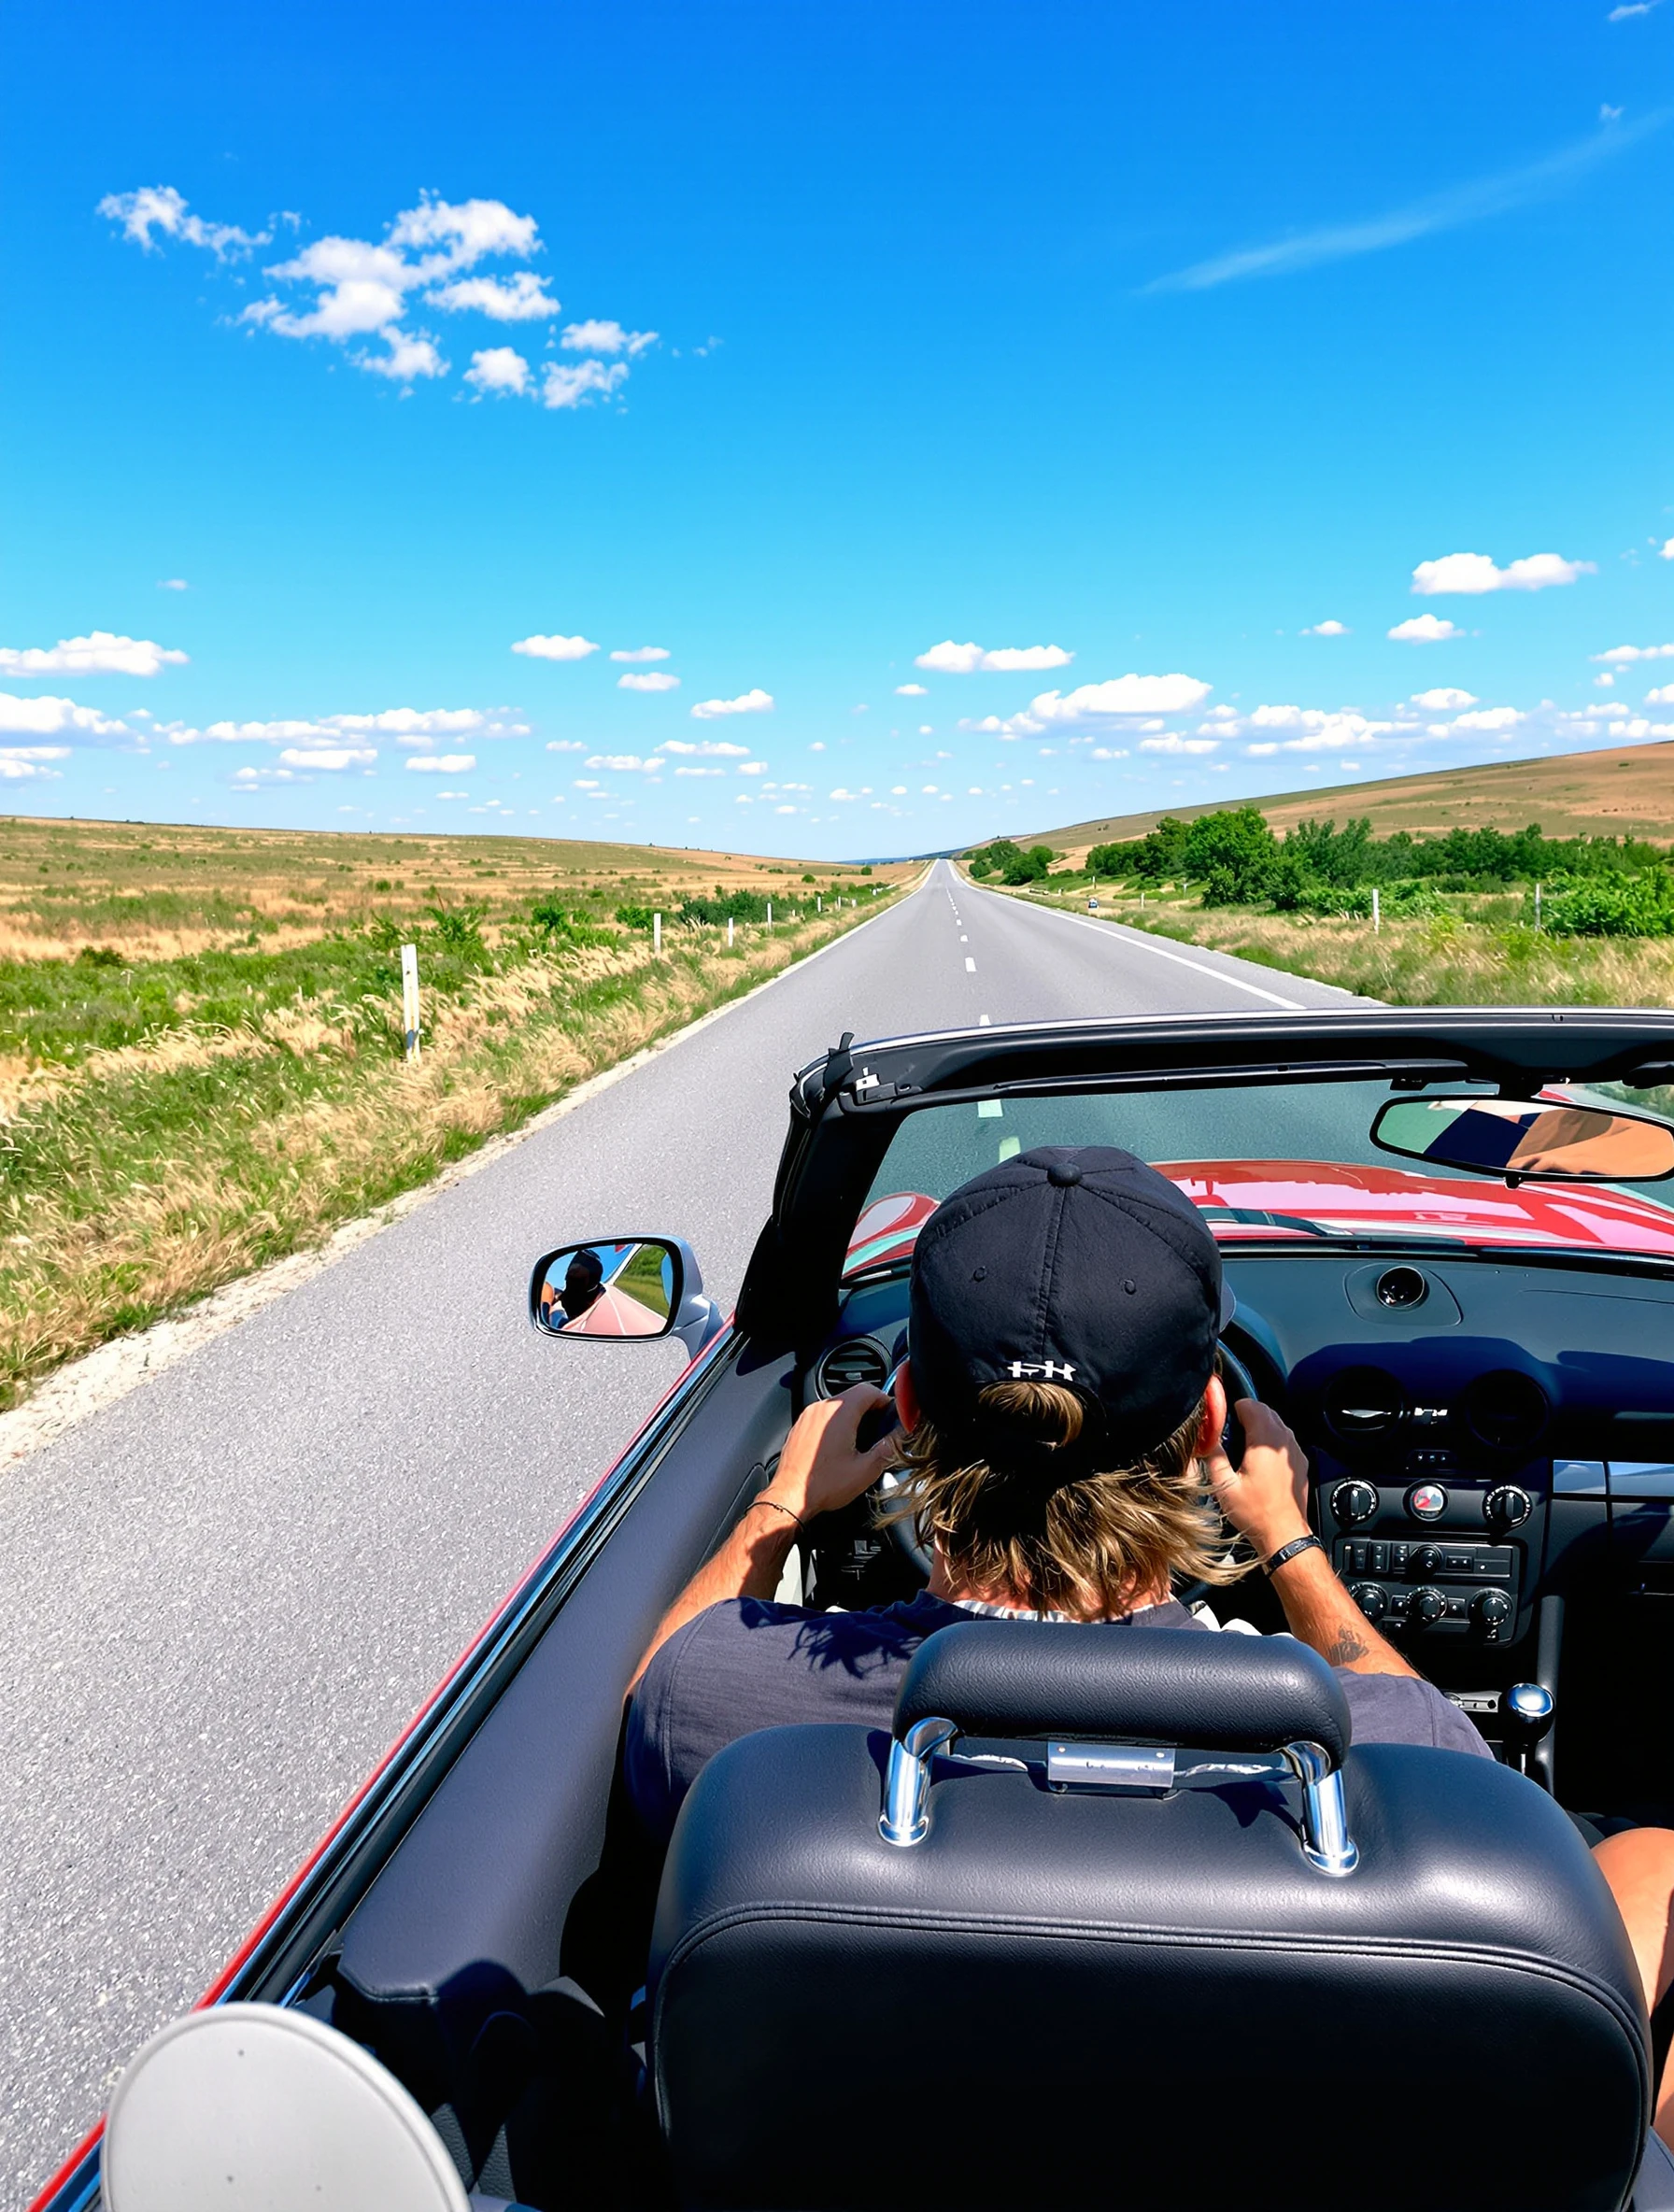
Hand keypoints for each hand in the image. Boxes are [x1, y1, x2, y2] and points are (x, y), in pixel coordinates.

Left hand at [764, 1386, 898, 1523]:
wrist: (790, 1497)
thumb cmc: (822, 1485)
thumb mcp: (866, 1469)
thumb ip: (888, 1448)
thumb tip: (900, 1436)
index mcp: (839, 1413)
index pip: (869, 1390)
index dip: (885, 1400)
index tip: (892, 1414)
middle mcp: (821, 1409)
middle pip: (853, 1396)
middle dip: (870, 1410)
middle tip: (879, 1431)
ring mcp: (807, 1416)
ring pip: (837, 1406)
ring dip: (852, 1417)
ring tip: (860, 1442)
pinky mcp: (799, 1427)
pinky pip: (822, 1417)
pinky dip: (835, 1425)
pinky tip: (839, 1447)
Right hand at [1202, 1398, 1311, 1561]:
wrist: (1284, 1535)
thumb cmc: (1256, 1514)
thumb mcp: (1224, 1486)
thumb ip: (1214, 1456)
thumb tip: (1206, 1439)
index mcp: (1264, 1443)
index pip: (1252, 1405)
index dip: (1235, 1408)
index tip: (1225, 1417)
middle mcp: (1283, 1443)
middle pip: (1266, 1411)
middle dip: (1248, 1414)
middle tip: (1232, 1429)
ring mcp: (1295, 1452)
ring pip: (1278, 1424)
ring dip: (1261, 1426)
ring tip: (1244, 1444)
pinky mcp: (1300, 1464)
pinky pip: (1286, 1441)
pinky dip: (1273, 1441)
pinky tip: (1260, 1459)